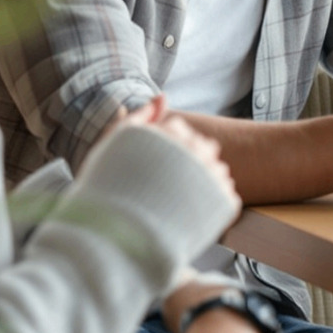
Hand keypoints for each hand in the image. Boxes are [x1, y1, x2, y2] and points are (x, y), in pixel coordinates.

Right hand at [105, 97, 238, 215]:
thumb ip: (140, 117)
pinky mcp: (223, 202)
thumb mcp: (115, 144)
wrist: (112, 235)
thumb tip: (162, 97)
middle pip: (203, 147)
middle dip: (188, 161)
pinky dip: (209, 202)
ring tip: (173, 200)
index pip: (179, 130)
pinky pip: (224, 195)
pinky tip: (187, 214)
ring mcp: (212, 176)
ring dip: (201, 181)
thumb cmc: (107, 187)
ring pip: (215, 170)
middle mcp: (196, 150)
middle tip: (162, 184)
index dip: (163, 147)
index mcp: (172, 134)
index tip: (150, 165)